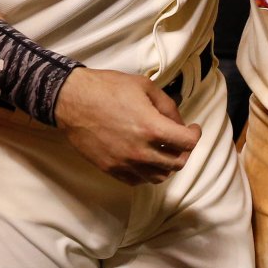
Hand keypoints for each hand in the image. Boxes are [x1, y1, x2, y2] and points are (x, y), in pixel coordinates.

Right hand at [53, 69, 200, 185]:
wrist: (71, 100)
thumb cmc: (107, 88)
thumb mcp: (144, 86)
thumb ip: (167, 106)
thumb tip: (179, 122)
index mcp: (151, 128)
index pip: (187, 143)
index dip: (195, 135)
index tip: (193, 128)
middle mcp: (141, 151)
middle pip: (177, 164)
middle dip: (184, 151)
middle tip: (180, 139)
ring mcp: (125, 163)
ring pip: (158, 176)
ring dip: (167, 164)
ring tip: (164, 150)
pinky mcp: (111, 169)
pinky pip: (137, 181)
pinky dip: (147, 172)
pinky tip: (145, 158)